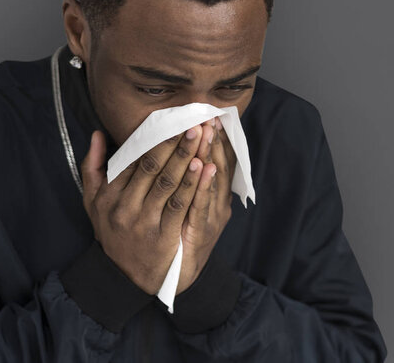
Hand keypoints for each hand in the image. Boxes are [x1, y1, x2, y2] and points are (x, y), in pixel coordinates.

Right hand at [80, 125, 204, 294]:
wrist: (123, 277)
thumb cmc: (111, 232)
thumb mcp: (92, 202)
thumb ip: (93, 167)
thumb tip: (98, 134)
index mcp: (109, 195)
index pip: (133, 160)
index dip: (154, 138)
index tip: (171, 120)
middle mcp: (125, 207)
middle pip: (153, 168)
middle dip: (174, 142)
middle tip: (191, 121)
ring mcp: (145, 223)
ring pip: (168, 184)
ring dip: (186, 157)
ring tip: (201, 136)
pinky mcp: (164, 237)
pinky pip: (181, 206)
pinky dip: (193, 185)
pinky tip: (204, 167)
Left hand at [176, 116, 236, 294]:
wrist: (176, 277)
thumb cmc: (180, 237)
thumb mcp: (189, 207)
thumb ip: (186, 180)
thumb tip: (187, 153)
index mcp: (212, 195)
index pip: (216, 160)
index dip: (213, 139)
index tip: (206, 116)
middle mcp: (217, 203)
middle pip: (216, 165)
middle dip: (212, 140)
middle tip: (207, 116)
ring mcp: (211, 216)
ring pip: (213, 181)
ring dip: (210, 154)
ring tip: (207, 131)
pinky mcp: (202, 231)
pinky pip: (202, 205)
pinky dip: (204, 185)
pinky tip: (203, 166)